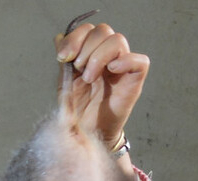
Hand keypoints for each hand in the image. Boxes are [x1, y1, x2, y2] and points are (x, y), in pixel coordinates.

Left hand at [55, 22, 148, 150]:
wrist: (87, 134)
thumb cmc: (79, 110)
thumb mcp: (66, 83)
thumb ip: (64, 61)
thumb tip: (58, 38)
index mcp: (91, 52)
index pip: (88, 30)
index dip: (74, 38)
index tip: (63, 57)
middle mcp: (108, 56)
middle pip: (102, 31)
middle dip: (85, 48)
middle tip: (78, 69)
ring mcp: (122, 66)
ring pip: (118, 40)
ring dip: (98, 56)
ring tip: (89, 78)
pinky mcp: (134, 79)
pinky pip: (140, 61)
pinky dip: (125, 61)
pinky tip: (111, 71)